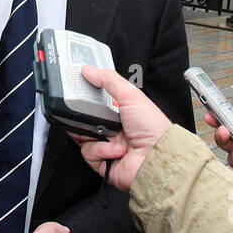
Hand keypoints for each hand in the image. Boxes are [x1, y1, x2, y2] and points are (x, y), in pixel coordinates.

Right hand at [69, 65, 172, 192]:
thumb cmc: (153, 128)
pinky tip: (117, 149)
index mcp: (119, 111)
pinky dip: (101, 150)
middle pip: (85, 118)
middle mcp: (112, 128)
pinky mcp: (102, 162)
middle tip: (90, 113)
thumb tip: (89, 70)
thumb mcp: (131, 95)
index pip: (95, 101)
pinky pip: (88, 152)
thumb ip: (108, 79)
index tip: (76, 90)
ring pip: (82, 136)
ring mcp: (107, 145)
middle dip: (84, 115)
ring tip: (110, 133)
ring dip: (95, 134)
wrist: (156, 156)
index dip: (84, 96)